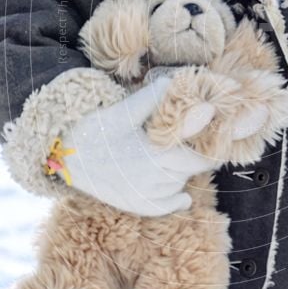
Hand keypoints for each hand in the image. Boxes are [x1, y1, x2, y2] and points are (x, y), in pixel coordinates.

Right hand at [57, 76, 215, 215]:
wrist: (67, 158)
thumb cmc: (96, 129)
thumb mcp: (124, 111)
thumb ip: (154, 99)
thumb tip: (177, 82)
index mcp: (154, 155)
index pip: (201, 157)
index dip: (215, 146)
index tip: (219, 133)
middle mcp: (154, 180)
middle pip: (193, 169)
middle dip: (201, 154)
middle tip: (202, 140)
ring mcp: (147, 196)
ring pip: (181, 182)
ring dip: (183, 169)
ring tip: (172, 153)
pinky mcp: (140, 206)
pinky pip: (170, 203)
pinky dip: (177, 195)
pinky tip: (176, 186)